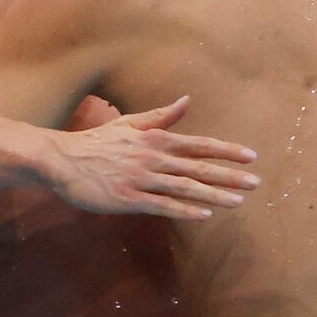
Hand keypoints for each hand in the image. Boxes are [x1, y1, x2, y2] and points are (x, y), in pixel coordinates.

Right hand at [39, 97, 257, 219]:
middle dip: (230, 175)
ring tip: (238, 201)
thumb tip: (186, 101)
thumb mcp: (129, 124)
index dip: (227, 151)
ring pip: (185, 187)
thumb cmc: (98, 143)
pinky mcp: (129, 199)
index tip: (251, 157)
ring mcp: (141, 179)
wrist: (60, 159)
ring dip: (214, 195)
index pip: (199, 144)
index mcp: (155, 140)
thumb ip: (160, 117)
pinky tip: (204, 215)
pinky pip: (162, 205)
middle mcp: (153, 158)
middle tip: (256, 182)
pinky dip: (184, 210)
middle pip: (198, 167)